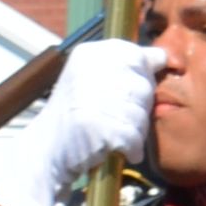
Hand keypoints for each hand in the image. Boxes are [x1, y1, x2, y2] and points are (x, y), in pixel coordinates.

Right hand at [0, 44, 158, 205]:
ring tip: (109, 133)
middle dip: (136, 108)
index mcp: (89, 54)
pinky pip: (136, 137)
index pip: (137, 56)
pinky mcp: (100, 126)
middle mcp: (90, 70)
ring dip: (134, 130)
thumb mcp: (92, 79)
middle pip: (144, 86)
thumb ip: (127, 67)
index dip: (139, 78)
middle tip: (111, 118)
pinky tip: (115, 148)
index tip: (122, 93)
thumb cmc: (74, 116)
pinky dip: (131, 149)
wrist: (43, 151)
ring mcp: (94, 97)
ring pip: (142, 113)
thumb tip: (163, 56)